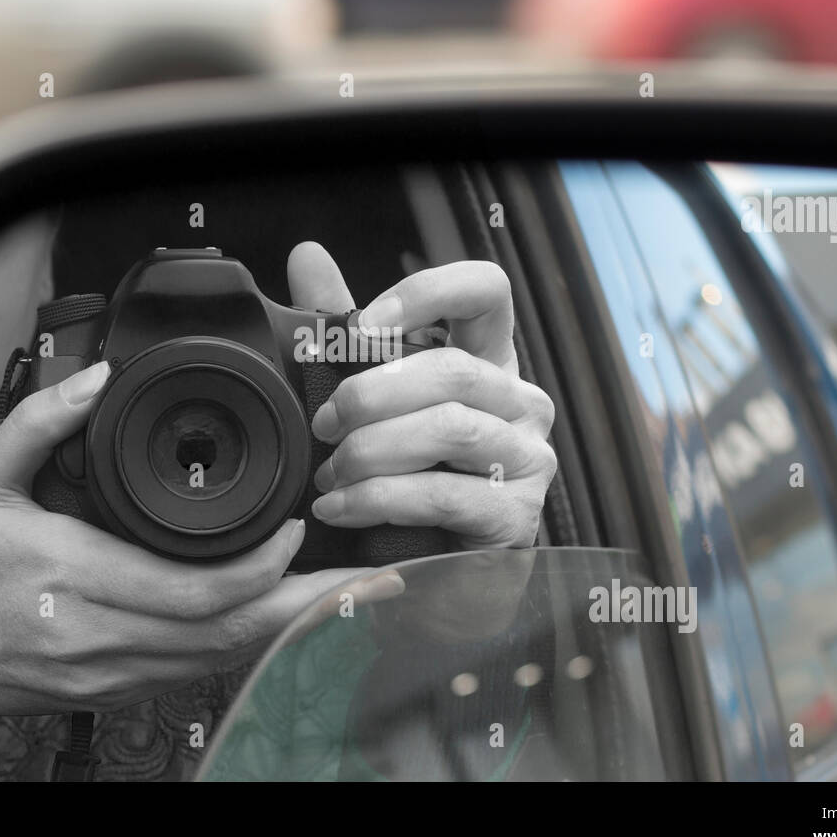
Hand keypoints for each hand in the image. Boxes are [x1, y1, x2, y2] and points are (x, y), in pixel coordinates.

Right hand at [0, 360, 401, 731]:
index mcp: (77, 578)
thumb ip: (38, 423)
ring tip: (342, 593)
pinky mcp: (121, 686)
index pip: (194, 588)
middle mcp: (105, 633)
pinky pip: (200, 671)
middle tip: (361, 572)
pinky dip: (249, 643)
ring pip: (223, 657)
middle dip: (303, 604)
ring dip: (288, 627)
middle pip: (228, 630)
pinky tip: (282, 619)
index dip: (261, 568)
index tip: (296, 530)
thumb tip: (93, 381)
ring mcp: (117, 668)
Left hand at [291, 244, 556, 550]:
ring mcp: (528, 462)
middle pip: (452, 369)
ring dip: (371, 450)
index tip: (362, 325)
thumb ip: (344, 332)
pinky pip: (442, 494)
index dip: (427, 292)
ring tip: (330, 474)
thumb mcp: (374, 401)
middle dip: (370, 395)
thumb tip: (307, 256)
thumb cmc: (405, 479)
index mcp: (490, 363)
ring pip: (448, 428)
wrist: (432, 579)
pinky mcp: (517, 519)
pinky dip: (378, 498)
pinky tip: (341, 508)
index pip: (488, 291)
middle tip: (323, 425)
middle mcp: (521, 405)